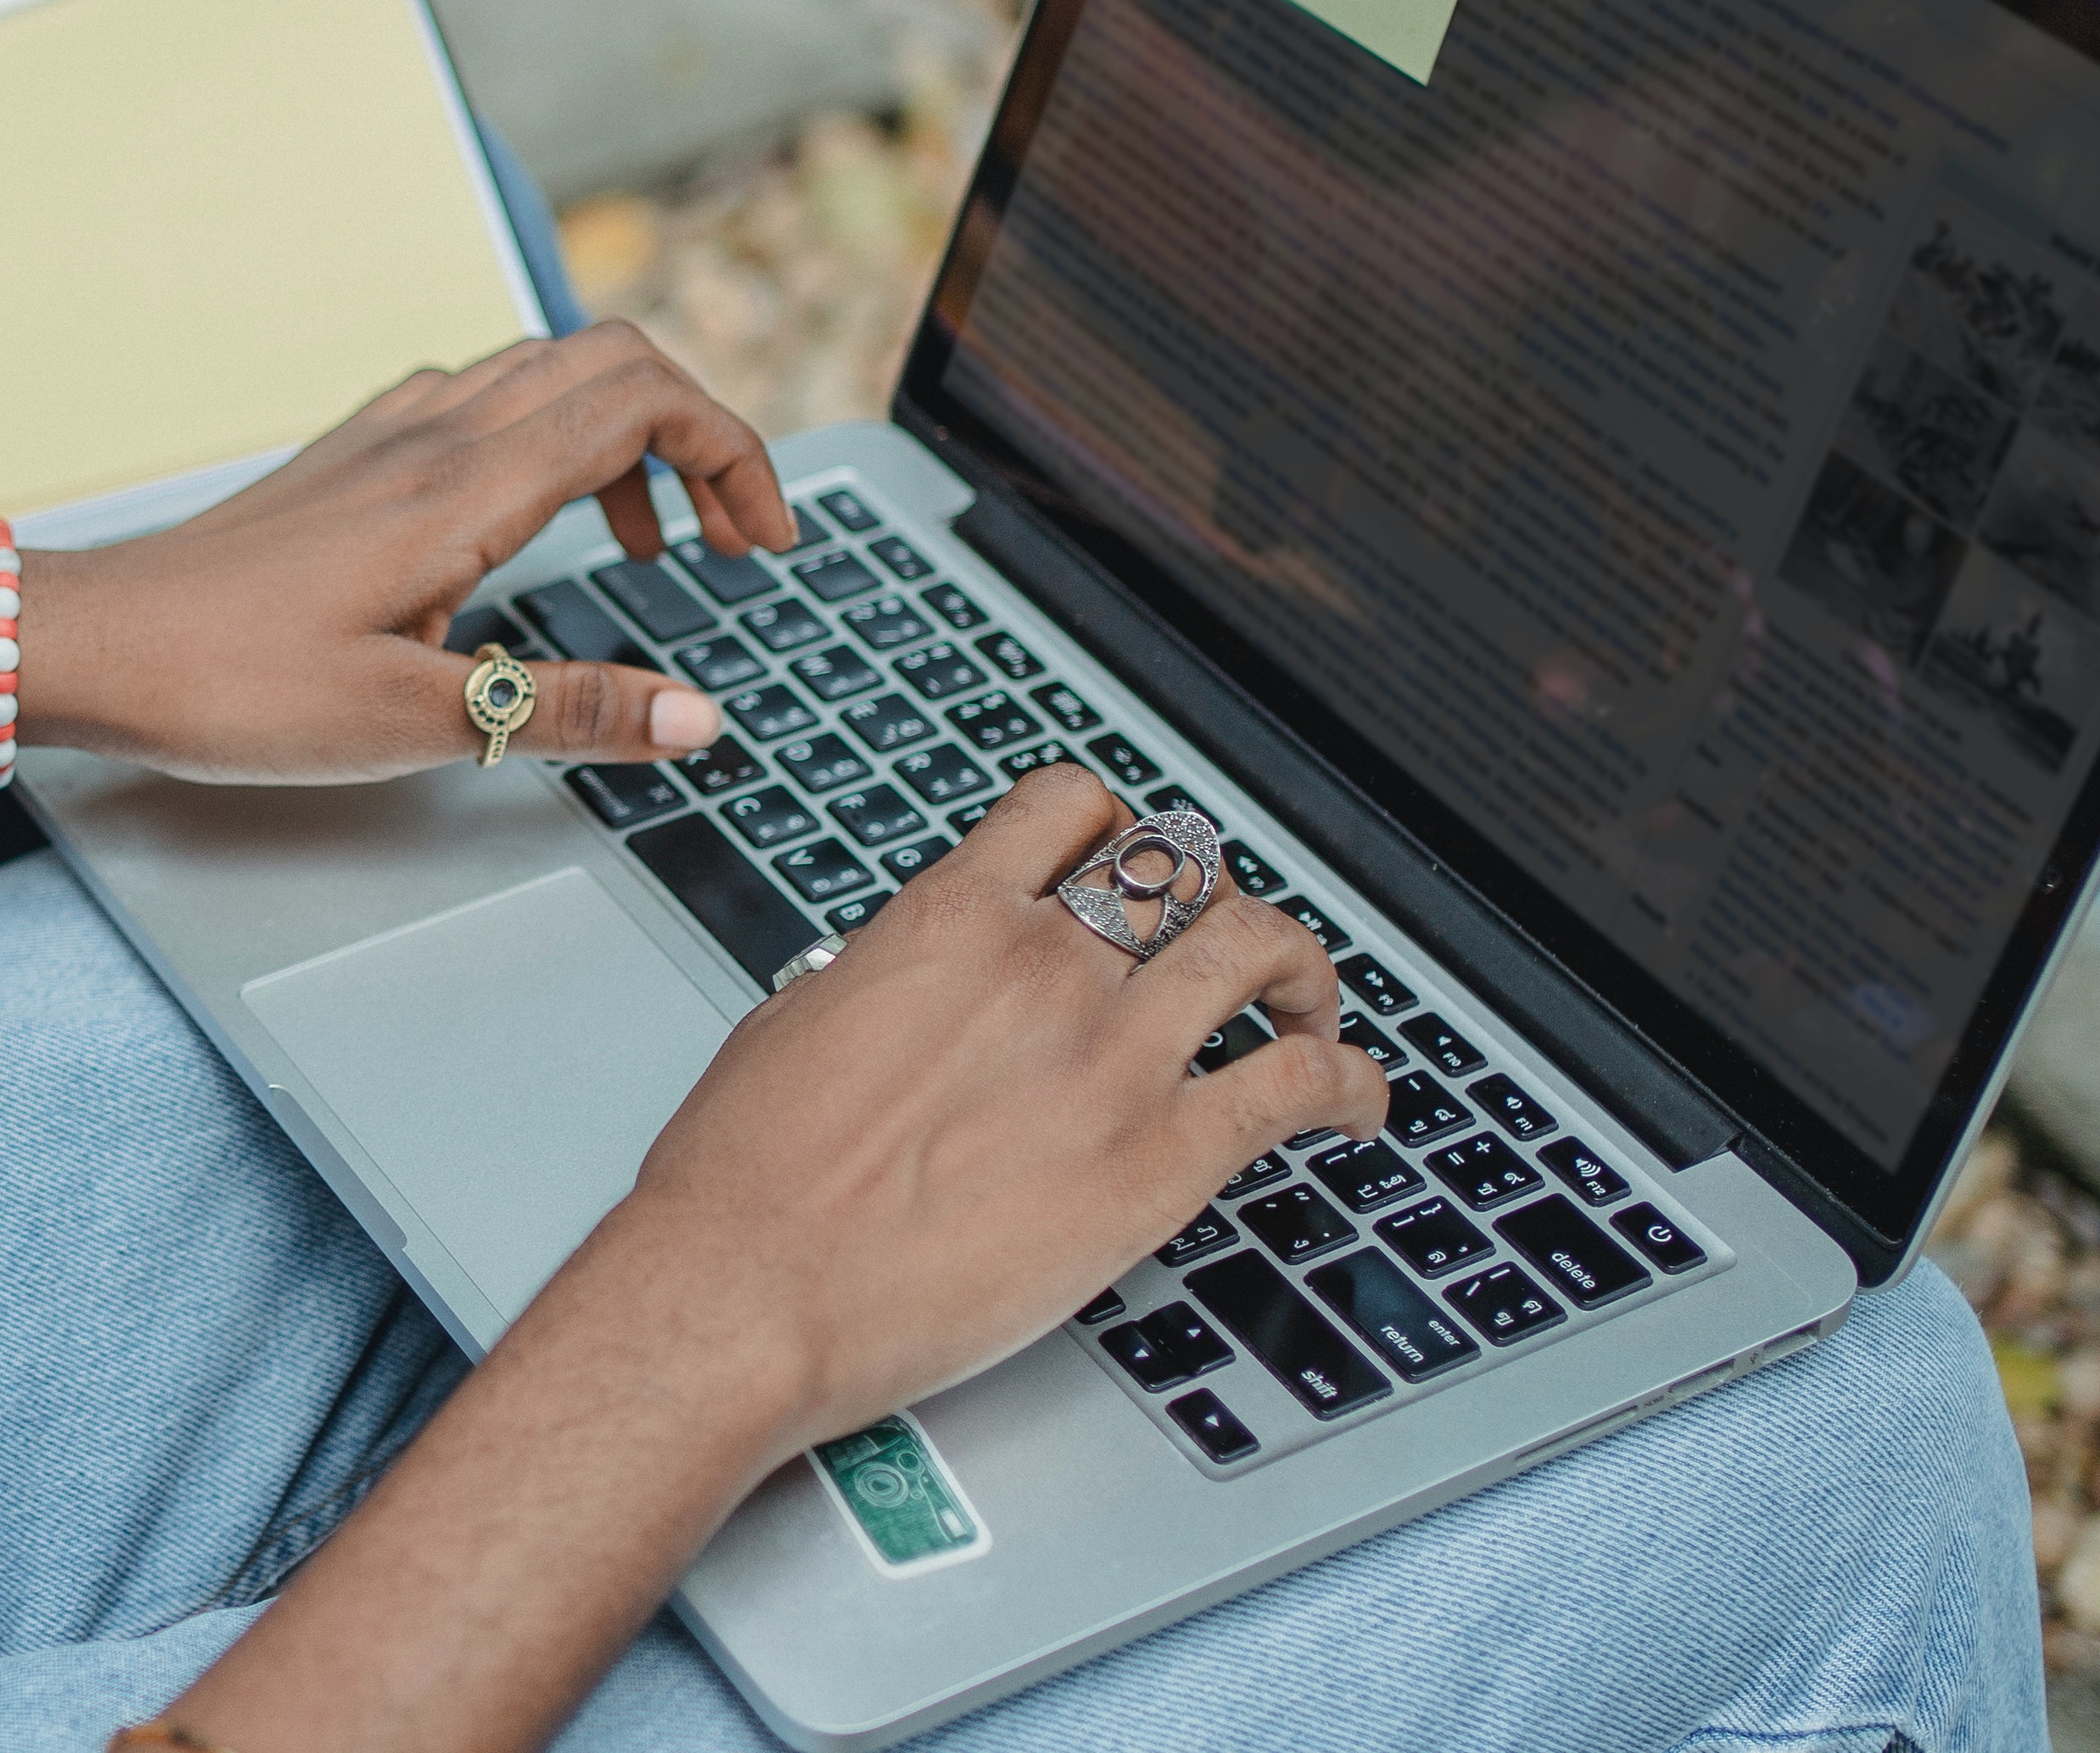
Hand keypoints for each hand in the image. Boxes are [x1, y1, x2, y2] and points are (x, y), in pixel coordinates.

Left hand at [18, 324, 797, 781]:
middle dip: (705, 436)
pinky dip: (553, 436)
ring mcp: (390, 432)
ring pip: (553, 371)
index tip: (765, 546)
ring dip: (633, 436)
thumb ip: (565, 713)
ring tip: (653, 545)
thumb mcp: (411, 722)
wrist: (93, 643)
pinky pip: (486, 398)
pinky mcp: (355, 454)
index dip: (737, 457)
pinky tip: (536, 525)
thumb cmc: (227, 683)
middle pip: (618, 364)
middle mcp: (436, 434)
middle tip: (732, 543)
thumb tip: (698, 717)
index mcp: (467, 487)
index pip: (647, 406)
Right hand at [570, 769, 1384, 1457]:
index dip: (1117, 828)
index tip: (1128, 864)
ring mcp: (1112, 1059)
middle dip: (1212, 899)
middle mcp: (1045, 968)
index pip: (1073, 810)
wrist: (747, 1290)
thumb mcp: (794, 1021)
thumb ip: (882, 977)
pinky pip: (1296, 1088)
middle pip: (1179, 870)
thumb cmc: (742, 1182)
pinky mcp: (1161, 1161)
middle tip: (1219, 943)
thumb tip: (903, 973)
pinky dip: (1351, 1084)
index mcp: (950, 921)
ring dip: (1301, 969)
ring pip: (1259, 948)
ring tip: (1310, 1006)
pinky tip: (1356, 1103)